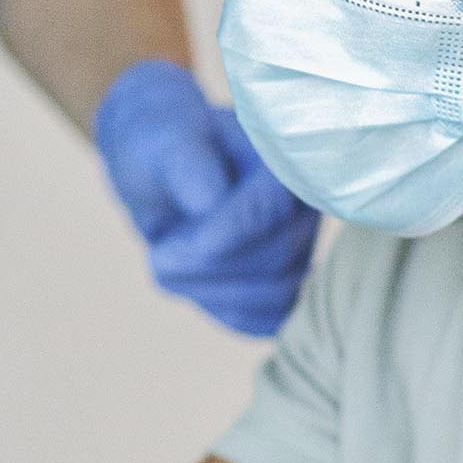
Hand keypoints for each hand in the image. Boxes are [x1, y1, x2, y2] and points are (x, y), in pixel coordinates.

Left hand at [95, 60, 317, 337]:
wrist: (165, 166)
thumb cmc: (165, 145)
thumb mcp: (164, 144)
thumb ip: (187, 166)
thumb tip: (210, 201)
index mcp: (284, 156)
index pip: (267, 212)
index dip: (215, 242)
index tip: (161, 251)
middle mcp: (305, 202)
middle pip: (273, 260)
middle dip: (204, 269)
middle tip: (157, 255)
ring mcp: (302, 243)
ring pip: (275, 295)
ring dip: (210, 293)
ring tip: (170, 264)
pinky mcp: (288, 281)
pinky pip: (268, 319)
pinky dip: (224, 311)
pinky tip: (196, 285)